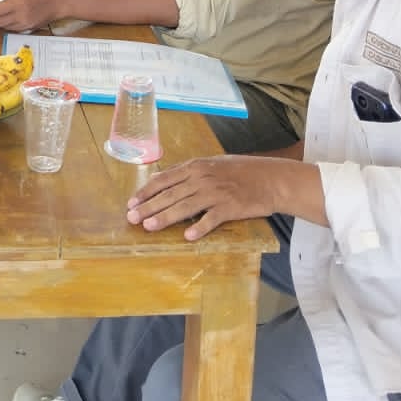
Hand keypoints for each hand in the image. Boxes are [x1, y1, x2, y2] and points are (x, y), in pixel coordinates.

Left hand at [125, 156, 283, 239]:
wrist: (269, 178)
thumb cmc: (239, 171)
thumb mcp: (211, 164)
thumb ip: (190, 172)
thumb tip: (166, 180)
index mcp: (195, 166)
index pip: (164, 179)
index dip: (146, 192)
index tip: (131, 203)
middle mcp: (202, 178)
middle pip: (169, 194)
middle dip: (148, 207)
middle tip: (132, 218)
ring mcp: (215, 192)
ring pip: (184, 206)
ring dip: (165, 217)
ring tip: (149, 227)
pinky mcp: (230, 207)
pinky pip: (211, 219)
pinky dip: (200, 227)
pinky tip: (188, 236)